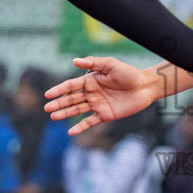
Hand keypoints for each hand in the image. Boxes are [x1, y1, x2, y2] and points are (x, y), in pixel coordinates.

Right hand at [45, 57, 164, 135]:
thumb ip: (93, 63)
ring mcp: (97, 105)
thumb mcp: (111, 65)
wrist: (145, 87)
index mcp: (90, 80)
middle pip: (71, 99)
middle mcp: (91, 93)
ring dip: (65, 114)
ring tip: (53, 117)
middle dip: (59, 103)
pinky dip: (80, 127)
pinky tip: (71, 132)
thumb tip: (74, 60)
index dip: (59, 90)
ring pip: (77, 110)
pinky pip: (90, 122)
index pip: (70, 86)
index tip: (48, 95)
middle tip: (47, 108)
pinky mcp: (105, 115)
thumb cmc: (128, 73)